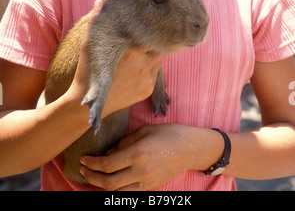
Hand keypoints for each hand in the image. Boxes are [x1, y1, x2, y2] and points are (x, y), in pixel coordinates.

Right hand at [68, 0, 162, 118]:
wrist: (87, 104)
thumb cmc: (87, 71)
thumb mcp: (88, 44)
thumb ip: (95, 20)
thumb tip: (100, 1)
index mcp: (131, 50)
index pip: (151, 34)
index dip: (150, 29)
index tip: (148, 25)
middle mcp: (143, 64)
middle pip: (159, 46)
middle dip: (153, 42)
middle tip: (144, 40)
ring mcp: (148, 78)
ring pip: (159, 59)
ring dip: (152, 55)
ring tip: (140, 54)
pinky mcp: (148, 89)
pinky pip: (155, 73)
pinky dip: (149, 69)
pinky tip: (136, 70)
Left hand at [79, 124, 199, 189]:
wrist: (190, 148)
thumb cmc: (168, 133)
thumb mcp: (144, 130)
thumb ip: (124, 142)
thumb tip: (108, 152)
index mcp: (138, 153)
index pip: (107, 164)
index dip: (92, 163)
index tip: (83, 159)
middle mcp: (141, 171)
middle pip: (108, 183)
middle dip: (91, 177)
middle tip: (82, 169)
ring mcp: (146, 182)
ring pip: (116, 192)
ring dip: (100, 186)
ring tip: (92, 176)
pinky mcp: (151, 188)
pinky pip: (128, 193)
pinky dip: (115, 190)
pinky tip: (109, 181)